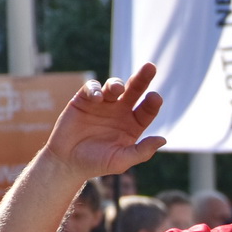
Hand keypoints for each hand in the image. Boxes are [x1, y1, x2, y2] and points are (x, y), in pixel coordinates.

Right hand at [42, 64, 166, 179]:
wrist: (68, 162)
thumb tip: (163, 140)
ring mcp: (103, 104)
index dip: (152, 102)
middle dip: (142, 78)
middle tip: (150, 67)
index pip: (147, 110)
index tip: (155, 98)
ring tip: (118, 89)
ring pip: (114, 86)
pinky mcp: (84, 100)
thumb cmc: (97, 163)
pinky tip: (97, 98)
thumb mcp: (121, 160)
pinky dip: (94, 89)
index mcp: (133, 124)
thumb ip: (142, 151)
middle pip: (135, 90)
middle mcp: (120, 111)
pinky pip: (91, 88)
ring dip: (117, 84)